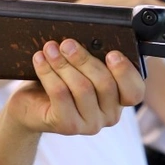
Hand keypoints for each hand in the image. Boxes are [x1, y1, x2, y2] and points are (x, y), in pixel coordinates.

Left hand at [4, 38, 145, 136]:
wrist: (30, 106)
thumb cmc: (60, 81)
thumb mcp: (80, 68)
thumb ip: (93, 58)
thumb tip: (90, 38)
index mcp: (120, 99)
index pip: (135, 91)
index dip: (125, 72)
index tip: (112, 53)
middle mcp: (110, 115)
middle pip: (105, 84)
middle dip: (84, 59)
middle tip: (67, 43)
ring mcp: (90, 124)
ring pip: (82, 88)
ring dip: (63, 64)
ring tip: (49, 49)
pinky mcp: (68, 126)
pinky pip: (61, 94)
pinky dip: (48, 73)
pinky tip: (40, 60)